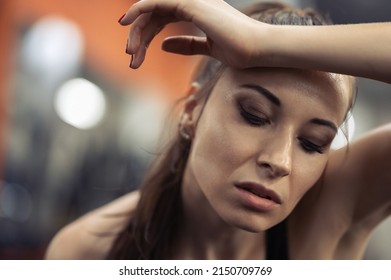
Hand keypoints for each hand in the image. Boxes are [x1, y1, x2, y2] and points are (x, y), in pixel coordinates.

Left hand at [119, 0, 267, 68]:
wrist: (256, 49)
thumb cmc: (240, 50)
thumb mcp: (208, 49)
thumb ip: (187, 45)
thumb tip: (164, 45)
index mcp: (196, 10)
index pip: (162, 18)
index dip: (146, 35)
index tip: (136, 55)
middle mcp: (192, 1)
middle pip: (154, 15)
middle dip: (139, 37)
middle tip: (132, 59)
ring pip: (152, 10)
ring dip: (137, 31)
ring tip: (131, 53)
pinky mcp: (190, 3)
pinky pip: (156, 2)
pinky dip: (139, 9)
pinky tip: (126, 23)